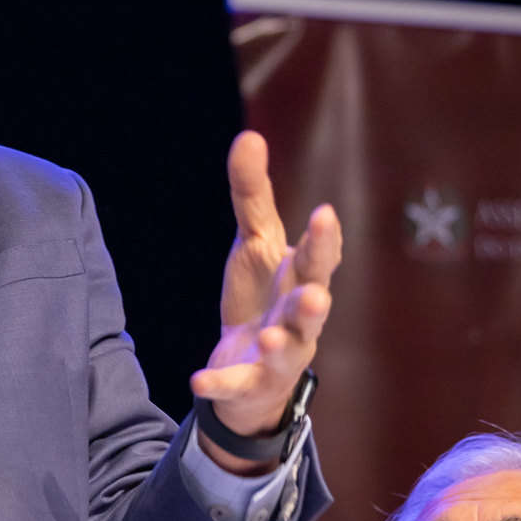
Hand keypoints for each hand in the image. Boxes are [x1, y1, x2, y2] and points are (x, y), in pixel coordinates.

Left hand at [191, 131, 341, 473]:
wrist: (251, 368)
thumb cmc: (262, 296)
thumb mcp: (254, 243)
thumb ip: (252, 195)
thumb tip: (249, 136)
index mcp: (302, 278)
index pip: (319, 258)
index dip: (324, 240)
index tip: (324, 215)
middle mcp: (300, 317)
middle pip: (313, 304)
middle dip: (315, 295)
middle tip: (316, 289)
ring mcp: (280, 354)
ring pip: (288, 350)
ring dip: (282, 343)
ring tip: (272, 338)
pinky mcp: (249, 382)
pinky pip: (236, 385)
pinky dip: (219, 383)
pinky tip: (196, 380)